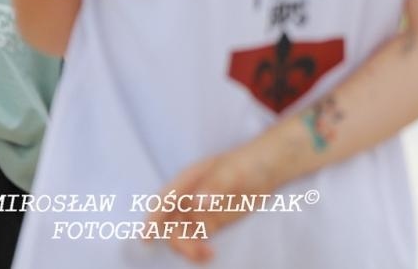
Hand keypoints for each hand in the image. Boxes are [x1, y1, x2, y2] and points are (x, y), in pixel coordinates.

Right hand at [145, 146, 277, 263]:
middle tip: (195, 250)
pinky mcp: (210, 223)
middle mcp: (187, 197)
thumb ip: (214, 186)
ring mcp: (197, 211)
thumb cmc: (248, 161)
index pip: (163, 201)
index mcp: (187, 180)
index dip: (153, 219)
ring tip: (207, 254)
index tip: (147, 237)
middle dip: (176, 240)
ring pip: (181, 235)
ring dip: (188, 248)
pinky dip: (198, 251)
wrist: (269, 167)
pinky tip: (209, 256)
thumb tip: (196, 203)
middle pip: (169, 224)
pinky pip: (196, 240)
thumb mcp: (233, 171)